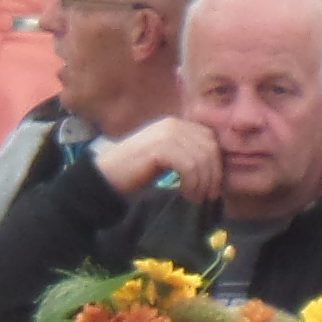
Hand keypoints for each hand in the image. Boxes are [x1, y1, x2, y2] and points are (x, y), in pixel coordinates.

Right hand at [94, 112, 218, 204]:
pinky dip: (192, 183)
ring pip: (201, 159)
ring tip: (195, 197)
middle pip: (209, 148)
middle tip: (208, 196)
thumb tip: (213, 167)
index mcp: (176, 124)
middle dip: (213, 175)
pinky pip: (189, 166)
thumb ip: (186, 154)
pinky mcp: (160, 148)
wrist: (105, 176)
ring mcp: (166, 134)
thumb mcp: (165, 158)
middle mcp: (173, 124)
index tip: (213, 185)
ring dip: (202, 182)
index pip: (209, 139)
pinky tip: (185, 194)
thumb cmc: (134, 171)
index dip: (216, 163)